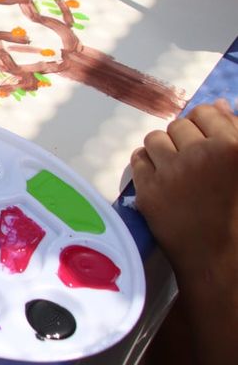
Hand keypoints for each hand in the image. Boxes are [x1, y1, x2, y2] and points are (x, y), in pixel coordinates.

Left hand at [130, 99, 237, 289]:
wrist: (219, 260)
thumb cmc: (236, 215)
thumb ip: (235, 134)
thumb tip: (220, 104)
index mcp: (234, 147)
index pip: (205, 113)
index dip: (203, 126)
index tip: (203, 142)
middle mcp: (202, 155)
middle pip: (178, 125)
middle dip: (183, 140)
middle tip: (191, 163)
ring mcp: (172, 172)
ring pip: (154, 139)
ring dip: (162, 150)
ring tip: (174, 170)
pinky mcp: (148, 190)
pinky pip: (137, 159)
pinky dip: (146, 165)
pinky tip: (159, 179)